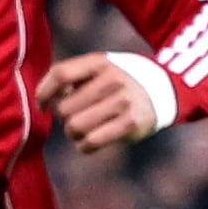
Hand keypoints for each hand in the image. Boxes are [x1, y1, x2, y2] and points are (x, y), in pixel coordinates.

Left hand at [37, 54, 165, 153]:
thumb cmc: (121, 81)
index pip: (60, 74)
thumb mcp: (101, 67)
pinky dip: (84, 146)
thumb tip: (45, 101)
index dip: (43, 92)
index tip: (42, 105)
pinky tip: (88, 142)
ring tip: (81, 131)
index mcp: (100, 62)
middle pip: (64, 108)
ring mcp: (122, 102)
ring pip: (74, 127)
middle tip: (73, 118)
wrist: (165, 89)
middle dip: (63, 118)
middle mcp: (111, 80)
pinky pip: (91, 142)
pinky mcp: (129, 124)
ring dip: (72, 134)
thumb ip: (74, 77)